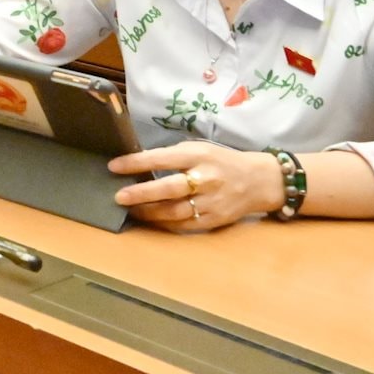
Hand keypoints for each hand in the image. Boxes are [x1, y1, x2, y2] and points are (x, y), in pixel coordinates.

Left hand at [108, 141, 280, 233]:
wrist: (259, 181)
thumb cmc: (222, 161)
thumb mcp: (200, 149)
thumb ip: (174, 156)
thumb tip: (139, 164)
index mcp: (198, 155)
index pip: (162, 157)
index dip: (136, 162)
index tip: (114, 166)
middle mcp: (205, 178)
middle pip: (169, 188)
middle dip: (141, 193)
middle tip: (118, 196)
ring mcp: (210, 202)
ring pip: (175, 211)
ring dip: (149, 213)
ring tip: (130, 210)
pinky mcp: (214, 220)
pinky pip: (185, 224)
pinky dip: (165, 223)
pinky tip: (151, 220)